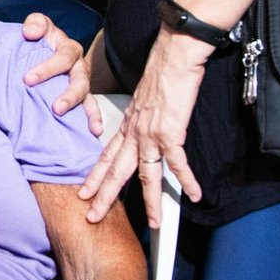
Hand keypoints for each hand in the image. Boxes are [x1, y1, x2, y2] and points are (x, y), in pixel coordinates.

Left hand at [17, 13, 100, 132]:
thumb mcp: (37, 25)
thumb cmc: (39, 39)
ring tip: (92, 129)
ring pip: (89, 99)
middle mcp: (79, 68)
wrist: (40, 50)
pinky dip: (93, 121)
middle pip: (80, 82)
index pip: (62, 58)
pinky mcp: (79, 100)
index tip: (28, 79)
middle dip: (70, 95)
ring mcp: (81, 85)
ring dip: (90, 114)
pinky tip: (93, 135)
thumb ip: (35, 23)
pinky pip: (89, 110)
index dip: (47, 68)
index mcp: (69, 49)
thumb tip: (31, 33)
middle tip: (57, 108)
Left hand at [80, 27, 206, 226]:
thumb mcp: (144, 98)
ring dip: (150, 202)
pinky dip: (187, 180)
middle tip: (92, 217)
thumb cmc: (163, 72)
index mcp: (128, 124)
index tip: (84, 193)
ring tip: (153, 223)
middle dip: (104, 197)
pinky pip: (177, 163)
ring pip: (146, 175)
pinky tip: (194, 194)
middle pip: (117, 172)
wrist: (173, 55)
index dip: (94, 177)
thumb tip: (147, 126)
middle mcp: (135, 132)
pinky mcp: (170, 131)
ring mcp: (151, 134)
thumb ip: (142, 117)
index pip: (106, 157)